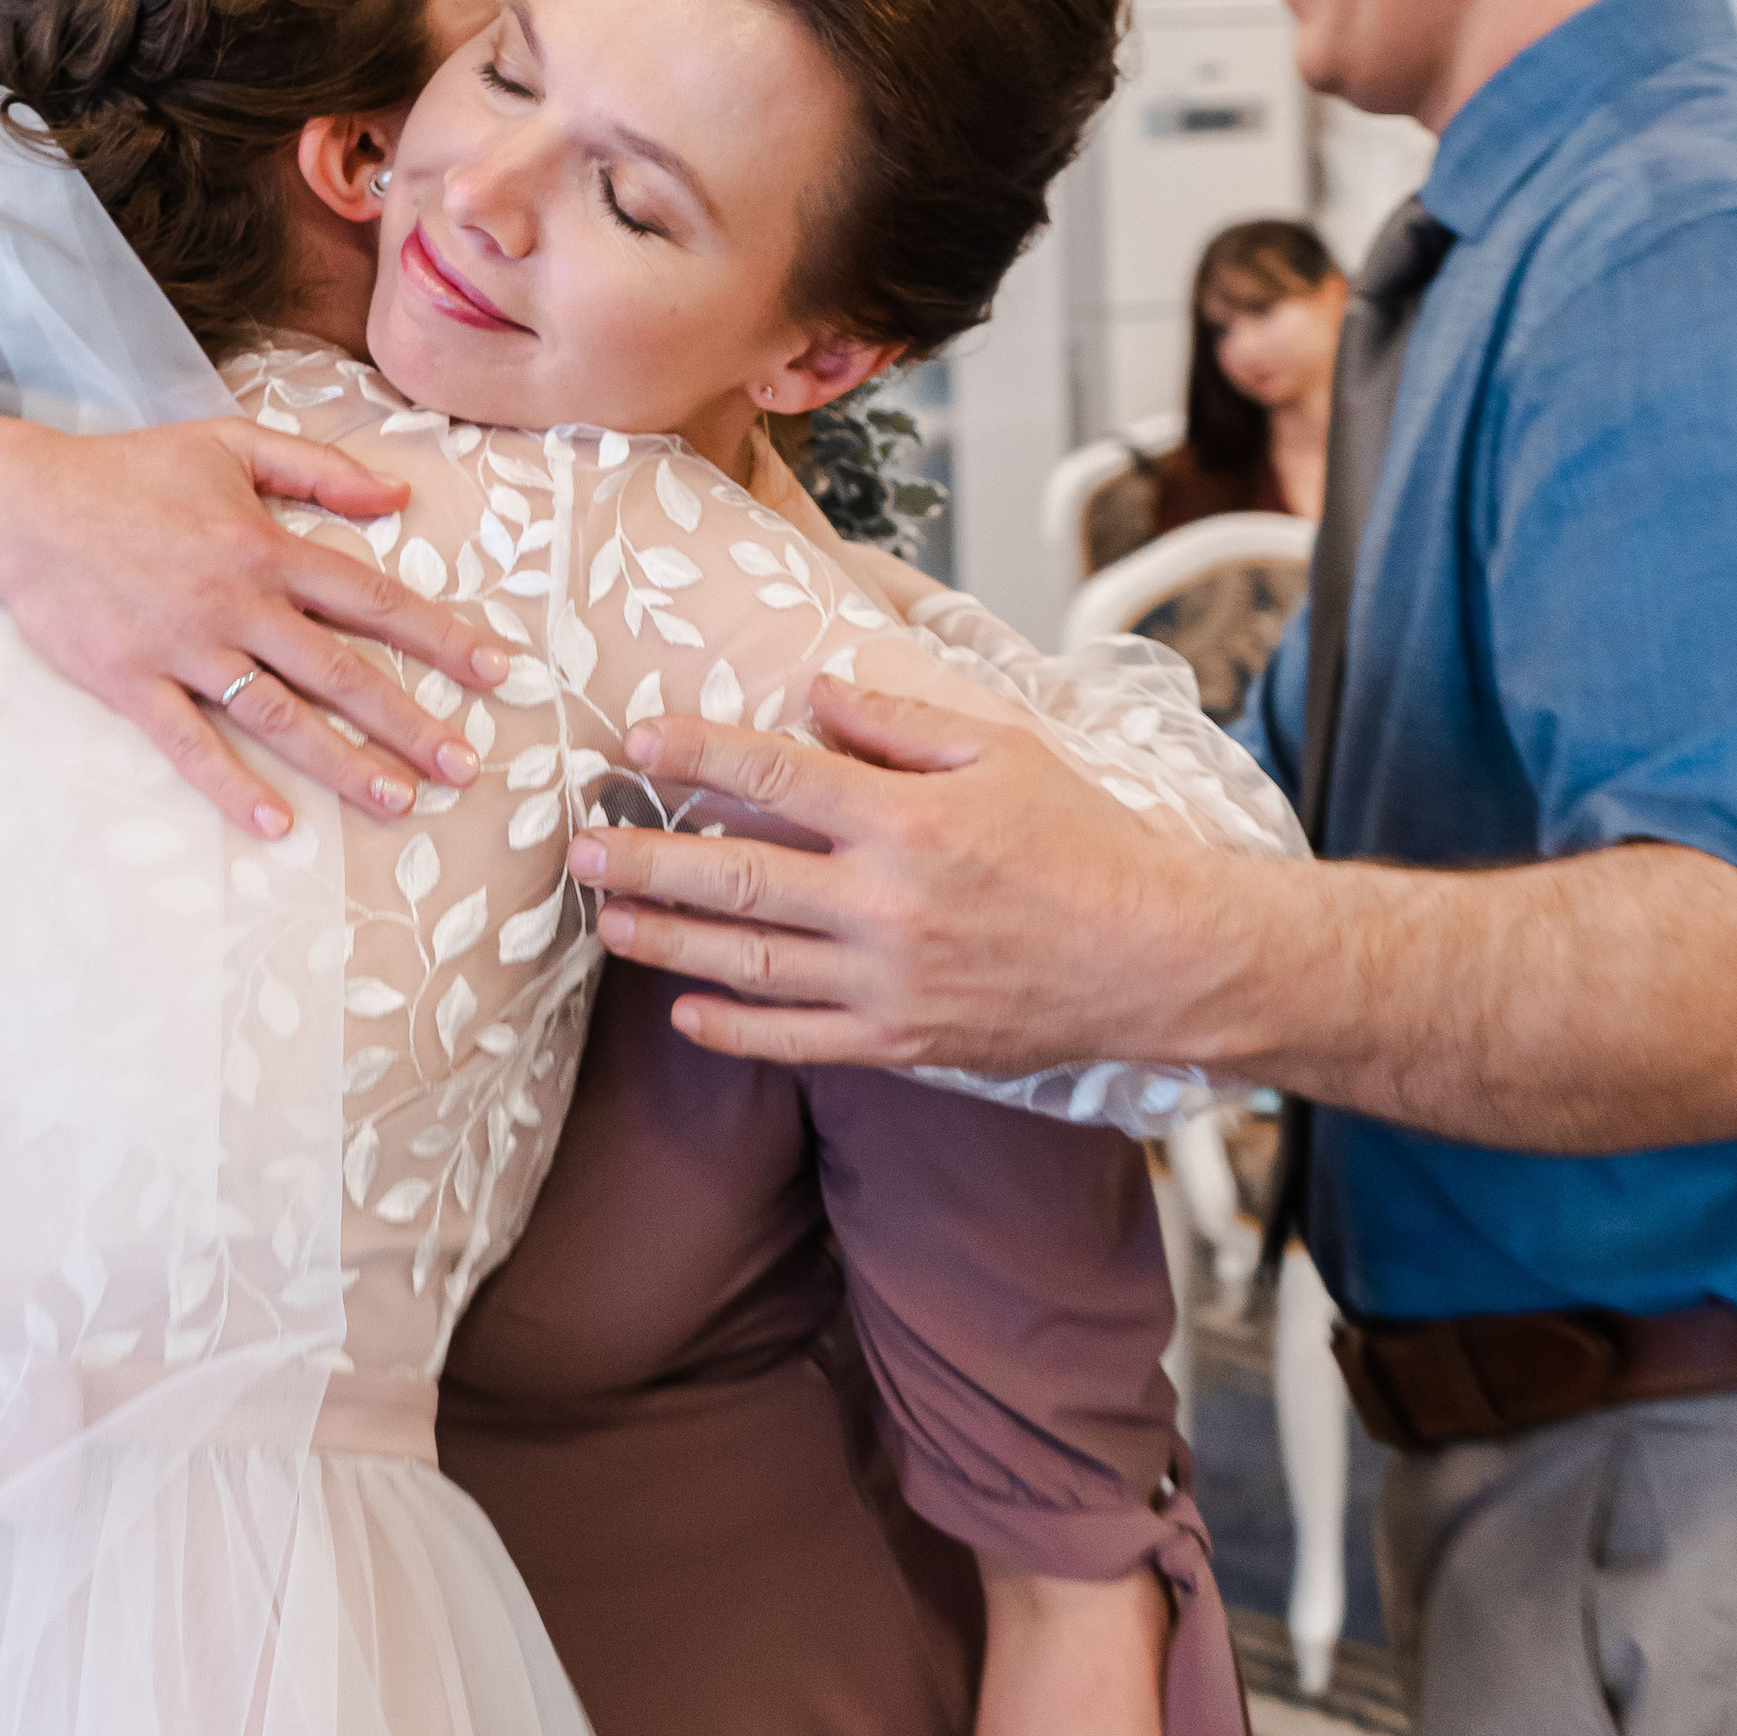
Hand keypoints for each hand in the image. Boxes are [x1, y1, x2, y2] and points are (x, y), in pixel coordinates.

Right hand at [0, 417, 509, 843]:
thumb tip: (397, 495)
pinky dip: (232, 784)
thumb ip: (317, 468)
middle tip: (465, 766)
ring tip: (399, 800)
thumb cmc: (130, 471)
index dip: (441, 635)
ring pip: (279, 715)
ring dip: (342, 762)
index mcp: (265, 545)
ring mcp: (185, 647)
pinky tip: (277, 823)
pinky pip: (190, 744)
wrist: (22, 503)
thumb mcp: (229, 445)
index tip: (497, 670)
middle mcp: (236, 601)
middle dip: (410, 720)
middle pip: (341, 670)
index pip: (372, 598)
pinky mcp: (132, 682)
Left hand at [569, 671, 1212, 1072]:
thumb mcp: (1004, 751)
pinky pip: (798, 1041)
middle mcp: (887, 904)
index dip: (697, 756)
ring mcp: (890, 982)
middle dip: (647, 862)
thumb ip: (902, 721)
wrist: (1158, 959)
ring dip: (666, 943)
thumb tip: (818, 694)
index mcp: (908, 820)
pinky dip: (733, 1029)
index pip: (776, 778)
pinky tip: (683, 1011)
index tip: (636, 743)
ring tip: (605, 922)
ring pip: (749, 964)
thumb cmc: (1086, 843)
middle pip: (737, 878)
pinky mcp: (903, 1041)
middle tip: (578, 848)